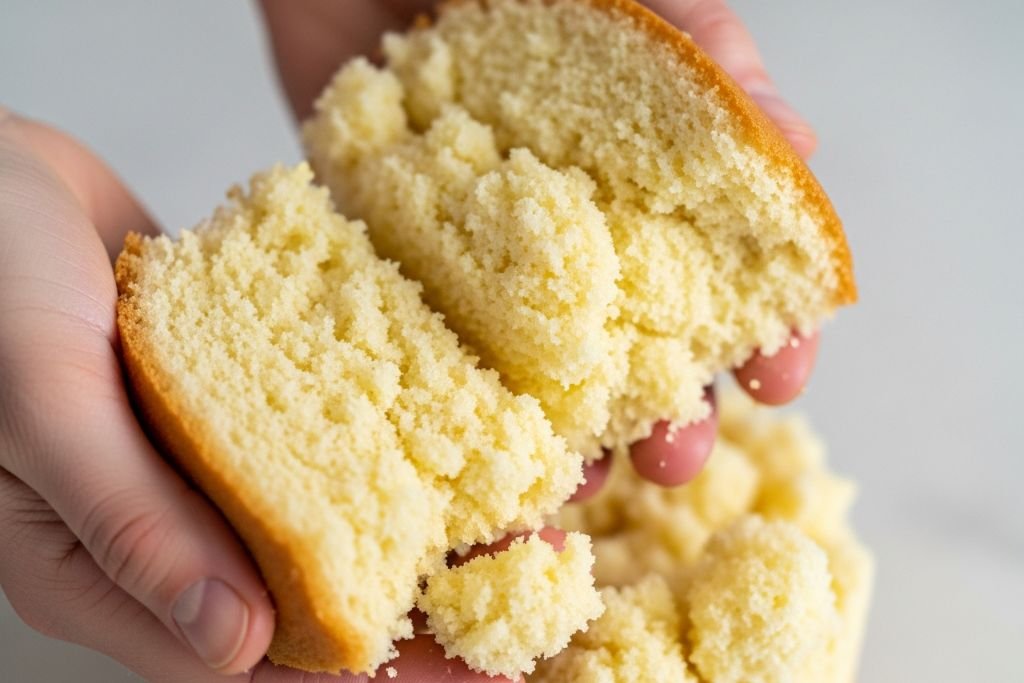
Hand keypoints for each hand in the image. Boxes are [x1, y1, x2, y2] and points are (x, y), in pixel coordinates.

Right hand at [0, 111, 513, 681]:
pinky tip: (466, 413)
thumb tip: (236, 647)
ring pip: (333, 505)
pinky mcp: (241, 389)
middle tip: (534, 570)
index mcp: (107, 570)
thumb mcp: (43, 405)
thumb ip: (132, 523)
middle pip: (313, 585)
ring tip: (531, 494)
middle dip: (424, 589)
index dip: (366, 665)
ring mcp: (209, 455)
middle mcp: (170, 524)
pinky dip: (391, 425)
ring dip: (426, 505)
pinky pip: (325, 423)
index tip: (473, 656)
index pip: (254, 654)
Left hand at [260, 0, 822, 496]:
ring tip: (582, 477)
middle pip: (640, 331)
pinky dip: (460, 402)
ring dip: (571, 428)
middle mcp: (569, 215)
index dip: (763, 321)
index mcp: (638, 161)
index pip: (724, 258)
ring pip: (542, 360)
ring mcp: (484, 243)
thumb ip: (696, 46)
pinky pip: (435, 344)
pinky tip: (477, 447)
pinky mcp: (398, 253)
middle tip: (680, 456)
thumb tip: (796, 150)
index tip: (780, 377)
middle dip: (672, 404)